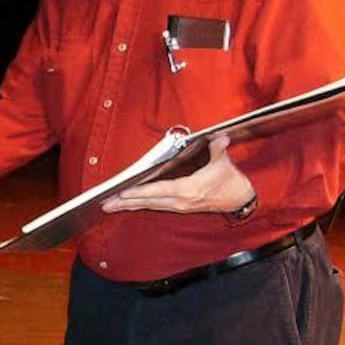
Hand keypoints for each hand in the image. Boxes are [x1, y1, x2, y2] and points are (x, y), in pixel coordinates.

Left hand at [104, 135, 255, 214]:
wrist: (239, 199)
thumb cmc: (229, 181)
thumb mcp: (223, 163)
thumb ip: (218, 148)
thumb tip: (218, 137)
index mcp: (188, 189)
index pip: (158, 190)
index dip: (139, 192)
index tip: (122, 192)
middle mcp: (180, 200)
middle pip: (148, 201)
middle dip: (125, 203)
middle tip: (105, 203)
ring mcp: (178, 206)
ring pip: (149, 205)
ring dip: (129, 206)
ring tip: (109, 206)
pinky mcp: (179, 207)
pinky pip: (155, 206)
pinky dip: (139, 205)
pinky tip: (128, 204)